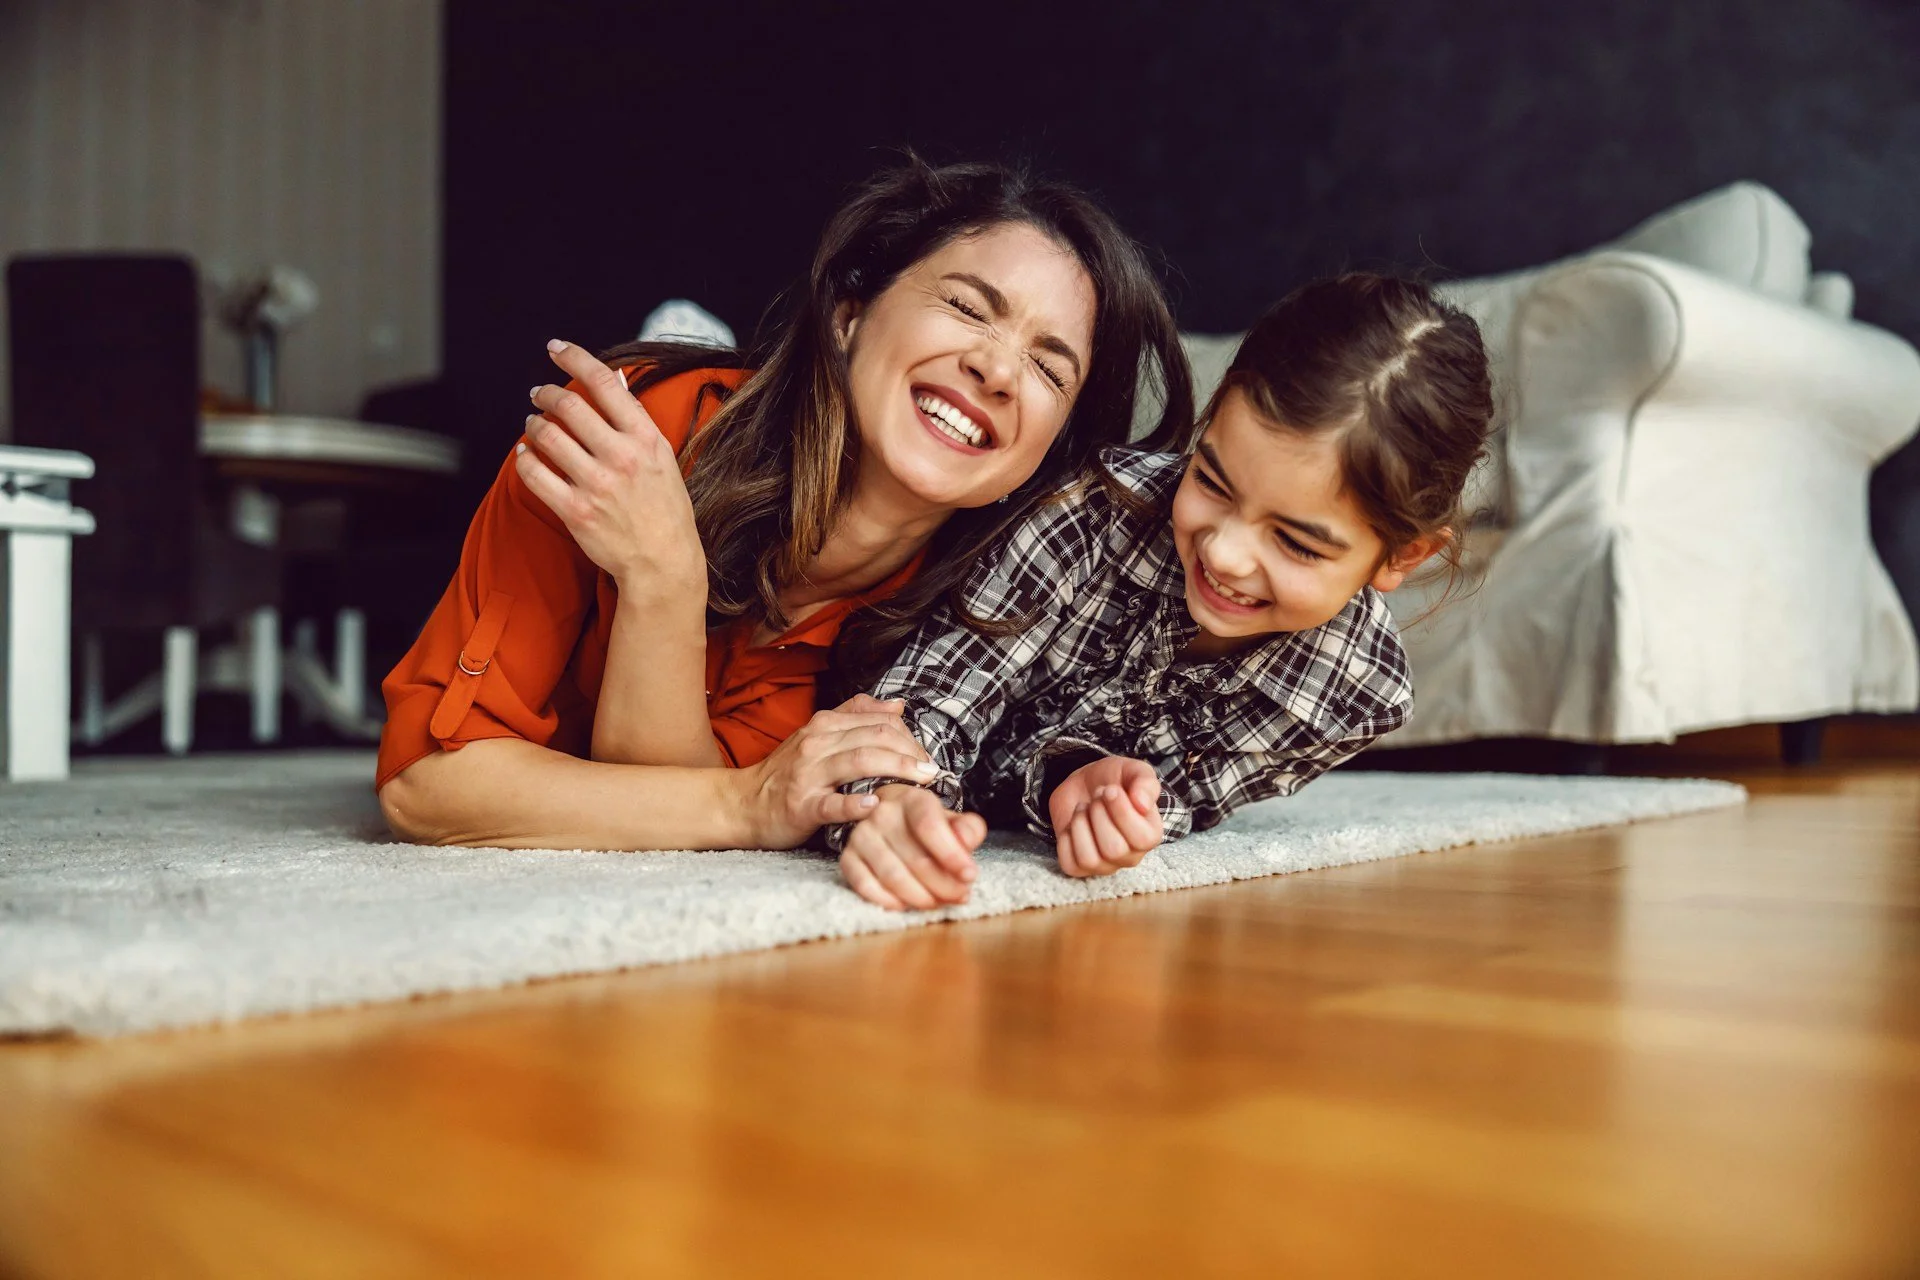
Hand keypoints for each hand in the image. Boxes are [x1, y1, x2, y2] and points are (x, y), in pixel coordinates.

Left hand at [517, 340, 704, 604]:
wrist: (663, 561)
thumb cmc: (665, 510)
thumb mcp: (663, 458)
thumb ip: (636, 421)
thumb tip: (615, 381)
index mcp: (646, 439)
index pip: (606, 383)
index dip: (575, 358)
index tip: (556, 349)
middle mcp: (621, 457)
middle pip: (568, 405)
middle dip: (545, 393)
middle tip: (538, 393)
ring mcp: (596, 484)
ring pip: (547, 436)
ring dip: (533, 424)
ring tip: (533, 424)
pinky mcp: (575, 511)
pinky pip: (535, 474)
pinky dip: (525, 458)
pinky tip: (526, 453)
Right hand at [731, 695, 937, 848]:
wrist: (744, 803)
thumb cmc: (788, 772)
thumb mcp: (818, 735)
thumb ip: (856, 716)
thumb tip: (897, 705)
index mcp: (824, 725)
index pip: (878, 721)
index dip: (909, 737)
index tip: (926, 757)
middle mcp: (817, 744)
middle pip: (875, 738)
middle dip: (911, 753)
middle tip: (933, 771)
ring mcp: (808, 775)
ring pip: (859, 762)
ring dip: (896, 770)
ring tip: (921, 781)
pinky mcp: (801, 807)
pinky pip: (832, 804)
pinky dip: (856, 804)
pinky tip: (876, 805)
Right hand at [840, 785, 984, 910]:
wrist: (891, 818)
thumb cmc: (926, 824)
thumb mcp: (952, 821)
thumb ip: (967, 829)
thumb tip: (966, 841)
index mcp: (911, 798)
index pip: (929, 826)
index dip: (952, 855)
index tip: (970, 876)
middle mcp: (882, 813)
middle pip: (915, 859)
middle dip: (944, 885)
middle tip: (960, 896)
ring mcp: (861, 835)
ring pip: (892, 876)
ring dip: (921, 897)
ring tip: (939, 902)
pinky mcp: (847, 857)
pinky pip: (865, 886)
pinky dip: (889, 901)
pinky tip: (907, 904)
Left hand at [1048, 755, 1162, 877]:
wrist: (1085, 782)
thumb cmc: (1114, 779)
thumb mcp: (1134, 771)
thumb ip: (1145, 783)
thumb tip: (1142, 804)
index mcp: (1150, 835)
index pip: (1142, 839)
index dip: (1122, 812)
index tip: (1111, 789)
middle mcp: (1130, 856)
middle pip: (1113, 849)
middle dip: (1099, 813)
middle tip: (1096, 796)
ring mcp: (1104, 865)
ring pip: (1090, 859)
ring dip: (1081, 824)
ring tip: (1083, 808)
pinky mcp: (1078, 866)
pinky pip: (1070, 864)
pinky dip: (1066, 839)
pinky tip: (1073, 823)